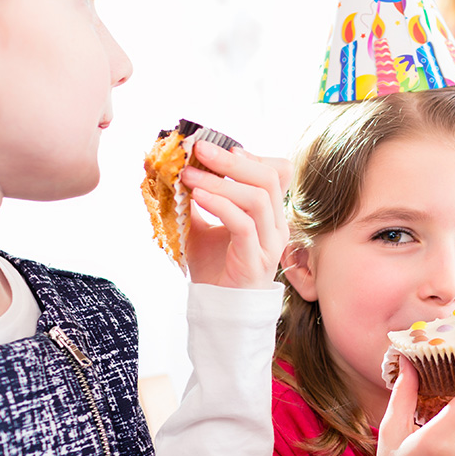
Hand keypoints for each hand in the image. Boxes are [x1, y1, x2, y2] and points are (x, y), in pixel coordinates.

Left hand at [180, 141, 291, 288]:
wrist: (218, 309)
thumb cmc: (215, 267)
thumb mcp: (203, 224)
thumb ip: (199, 198)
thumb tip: (177, 167)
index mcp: (270, 214)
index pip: (277, 172)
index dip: (251, 155)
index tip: (218, 147)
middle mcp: (276, 226)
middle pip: (269, 178)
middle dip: (232, 159)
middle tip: (199, 148)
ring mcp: (270, 244)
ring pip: (258, 198)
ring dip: (221, 180)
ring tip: (189, 174)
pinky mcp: (256, 260)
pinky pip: (244, 224)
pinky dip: (220, 204)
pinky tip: (197, 196)